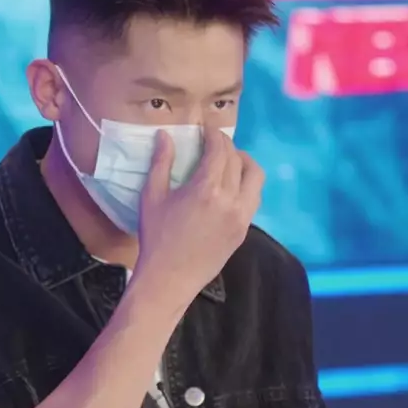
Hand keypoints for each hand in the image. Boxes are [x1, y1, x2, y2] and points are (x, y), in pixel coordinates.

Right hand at [134, 128, 263, 296]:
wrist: (170, 278)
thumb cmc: (156, 237)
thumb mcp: (152, 197)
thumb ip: (161, 163)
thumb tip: (165, 135)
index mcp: (206, 189)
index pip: (219, 150)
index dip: (214, 134)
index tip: (206, 129)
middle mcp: (230, 199)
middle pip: (237, 160)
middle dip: (226, 146)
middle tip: (212, 143)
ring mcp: (241, 216)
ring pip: (255, 177)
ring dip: (244, 162)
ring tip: (229, 161)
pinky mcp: (244, 229)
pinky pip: (253, 198)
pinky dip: (246, 184)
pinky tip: (231, 185)